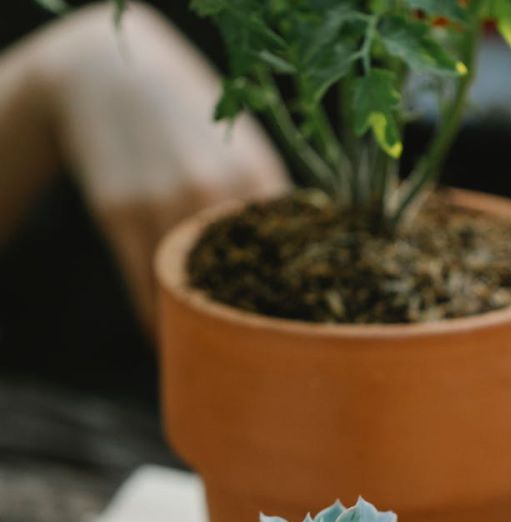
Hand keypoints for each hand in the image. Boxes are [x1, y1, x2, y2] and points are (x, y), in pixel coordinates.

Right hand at [24, 4, 289, 331]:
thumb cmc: (192, 120)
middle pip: (241, 279)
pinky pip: (144, 286)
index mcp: (257, 175)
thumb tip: (307, 262)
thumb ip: (271, 200)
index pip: (290, 251)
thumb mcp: (241, 148)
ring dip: (202, 330)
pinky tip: (171, 340)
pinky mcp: (120, 212)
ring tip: (217, 358)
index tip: (309, 334)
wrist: (107, 80)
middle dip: (253, 322)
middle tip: (266, 361)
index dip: (298, 296)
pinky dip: (158, 320)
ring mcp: (164, 201)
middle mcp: (215, 189)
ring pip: (188, 289)